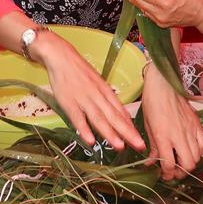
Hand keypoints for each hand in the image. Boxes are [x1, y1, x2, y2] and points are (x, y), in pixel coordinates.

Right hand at [31, 31, 145, 151]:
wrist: (61, 57)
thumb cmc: (80, 72)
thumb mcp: (98, 83)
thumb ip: (107, 100)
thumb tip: (121, 116)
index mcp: (106, 92)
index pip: (121, 112)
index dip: (131, 127)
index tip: (141, 140)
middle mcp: (98, 96)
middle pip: (114, 117)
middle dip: (128, 133)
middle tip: (140, 146)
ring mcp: (84, 99)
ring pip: (99, 118)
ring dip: (109, 133)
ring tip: (120, 146)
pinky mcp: (69, 102)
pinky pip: (77, 118)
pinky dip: (84, 129)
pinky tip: (90, 141)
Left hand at [141, 65, 202, 179]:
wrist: (163, 84)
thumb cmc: (152, 103)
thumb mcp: (147, 127)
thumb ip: (153, 147)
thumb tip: (151, 163)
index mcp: (163, 137)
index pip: (169, 165)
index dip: (167, 175)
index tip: (164, 175)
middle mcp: (179, 135)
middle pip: (188, 165)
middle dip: (180, 173)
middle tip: (174, 172)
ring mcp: (190, 130)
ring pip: (197, 157)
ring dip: (190, 163)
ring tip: (181, 161)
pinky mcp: (197, 124)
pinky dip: (199, 152)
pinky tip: (191, 150)